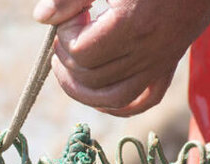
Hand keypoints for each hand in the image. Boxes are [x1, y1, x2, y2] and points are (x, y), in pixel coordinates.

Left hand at [33, 0, 209, 116]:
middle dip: (67, 57)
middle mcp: (149, 52)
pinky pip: (142, 102)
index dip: (65, 35)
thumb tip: (41, 17)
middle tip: (67, 30)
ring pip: (112, 99)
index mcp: (133, 25)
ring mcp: (160, 63)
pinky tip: (95, 93)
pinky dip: (115, 105)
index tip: (73, 13)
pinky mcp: (167, 65)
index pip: (81, 52)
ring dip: (81, 90)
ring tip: (66, 66)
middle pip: (91, 77)